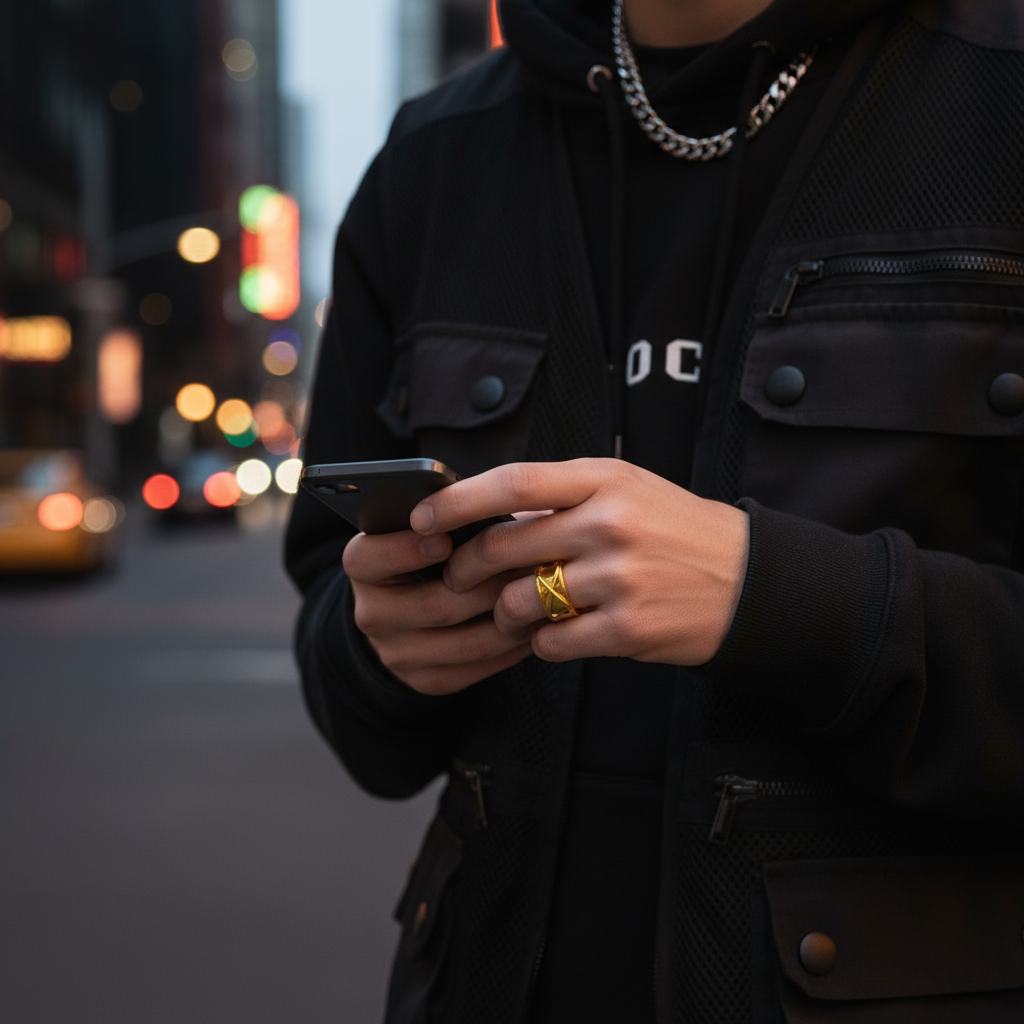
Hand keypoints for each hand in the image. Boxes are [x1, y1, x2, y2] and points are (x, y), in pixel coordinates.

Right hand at [343, 528, 532, 694]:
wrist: (413, 610)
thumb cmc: (435, 550)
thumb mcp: (428, 526)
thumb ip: (448, 516)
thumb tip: (492, 507)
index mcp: (362, 564)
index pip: (369, 557)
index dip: (405, 550)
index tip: (444, 540)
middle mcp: (371, 612)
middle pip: (432, 605)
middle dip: (485, 586)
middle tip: (527, 565)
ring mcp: (395, 653)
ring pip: (463, 642)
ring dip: (509, 619)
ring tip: (540, 595)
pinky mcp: (425, 681)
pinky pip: (475, 668)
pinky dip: (510, 648)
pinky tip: (532, 626)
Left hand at [410, 459, 749, 665]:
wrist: (748, 579)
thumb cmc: (677, 529)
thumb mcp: (629, 489)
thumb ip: (566, 497)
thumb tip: (491, 516)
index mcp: (605, 479)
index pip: (513, 482)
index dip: (457, 501)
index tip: (422, 517)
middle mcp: (610, 524)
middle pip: (503, 548)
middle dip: (465, 569)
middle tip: (458, 579)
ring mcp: (619, 578)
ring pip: (519, 602)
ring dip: (504, 613)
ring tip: (514, 613)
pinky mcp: (628, 628)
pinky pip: (551, 642)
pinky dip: (541, 643)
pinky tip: (556, 634)